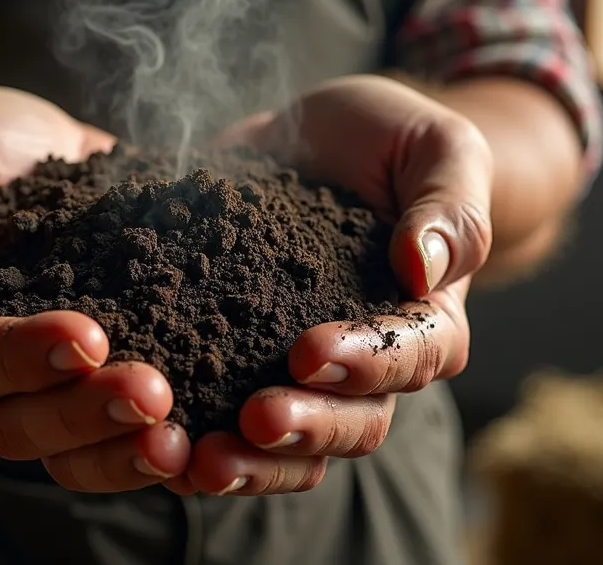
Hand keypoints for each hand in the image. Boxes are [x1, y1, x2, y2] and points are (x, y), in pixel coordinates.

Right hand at [0, 86, 189, 490]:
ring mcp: (53, 388)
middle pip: (23, 426)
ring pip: (78, 450)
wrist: (22, 149)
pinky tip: (217, 433)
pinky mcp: (110, 377)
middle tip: (153, 392)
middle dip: (88, 414)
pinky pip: (132, 433)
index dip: (20, 359)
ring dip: (129, 449)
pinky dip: (173, 441)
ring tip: (186, 439)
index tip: (84, 335)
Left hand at [164, 74, 493, 495]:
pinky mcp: (239, 364)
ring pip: (293, 447)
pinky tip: (153, 445)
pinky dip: (193, 441)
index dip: (368, 362)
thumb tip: (423, 266)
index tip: (309, 352)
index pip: (414, 355)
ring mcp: (302, 375)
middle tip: (254, 419)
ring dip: (251, 461)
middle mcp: (370, 364)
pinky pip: (224, 425)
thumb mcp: (439, 148)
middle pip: (356, 423)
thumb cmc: (395, 141)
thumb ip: (449, 206)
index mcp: (426, 317)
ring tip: (199, 459)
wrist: (322, 140)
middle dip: (306, 427)